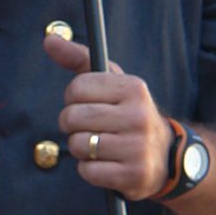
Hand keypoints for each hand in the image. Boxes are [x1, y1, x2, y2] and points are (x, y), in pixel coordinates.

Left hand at [47, 31, 172, 198]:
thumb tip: (48, 39)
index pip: (77, 88)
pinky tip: (104, 164)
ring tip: (97, 146)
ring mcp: (137, 147)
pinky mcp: (133, 175)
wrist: (167, 156)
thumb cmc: (129, 114)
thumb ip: (79, 59)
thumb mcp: (112, 82)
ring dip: (80, 148)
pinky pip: (88, 171)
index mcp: (133, 88)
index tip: (84, 104)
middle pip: (73, 117)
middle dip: (71, 125)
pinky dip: (89, 170)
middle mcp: (138, 116)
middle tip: (85, 128)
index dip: (72, 99)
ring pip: (78, 145)